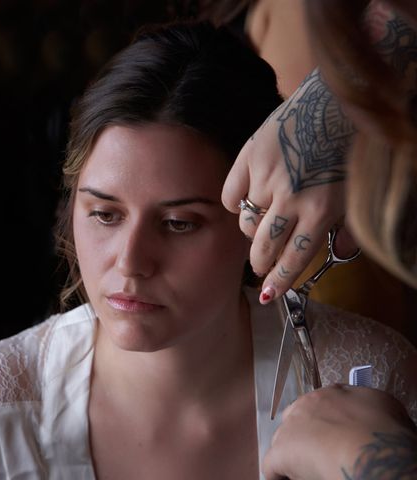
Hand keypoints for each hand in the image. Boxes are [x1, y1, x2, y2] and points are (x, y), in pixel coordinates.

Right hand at [222, 69, 354, 303]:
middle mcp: (291, 197)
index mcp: (321, 210)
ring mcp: (266, 177)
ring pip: (245, 222)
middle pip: (263, 246)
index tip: (268, 295)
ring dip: (252, 229)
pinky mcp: (248, 157)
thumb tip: (337, 255)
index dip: (279, 281)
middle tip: (259, 265)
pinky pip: (231, 195)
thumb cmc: (350, 149)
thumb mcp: (355, 194)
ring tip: (262, 221)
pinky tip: (248, 196)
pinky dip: (236, 201)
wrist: (336, 101)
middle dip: (260, 262)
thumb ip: (347, 230)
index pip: (293, 259)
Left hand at [263, 385, 416, 479]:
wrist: (370, 450)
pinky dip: (278, 475)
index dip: (325, 424)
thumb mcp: (386, 407)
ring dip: (292, 455)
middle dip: (304, 436)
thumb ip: (370, 407)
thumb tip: (371, 417)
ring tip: (307, 470)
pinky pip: (271, 466)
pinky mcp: (280, 452)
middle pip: (297, 420)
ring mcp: (290, 427)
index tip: (333, 437)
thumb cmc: (385, 433)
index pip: (320, 405)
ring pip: (283, 441)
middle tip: (319, 455)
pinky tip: (287, 479)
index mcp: (331, 394)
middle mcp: (307, 405)